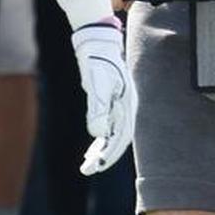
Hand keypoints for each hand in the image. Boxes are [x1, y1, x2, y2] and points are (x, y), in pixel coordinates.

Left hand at [71, 21, 136, 174]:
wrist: (97, 45)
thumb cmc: (99, 61)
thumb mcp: (97, 83)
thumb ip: (99, 108)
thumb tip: (99, 133)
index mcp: (127, 105)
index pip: (122, 136)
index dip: (111, 153)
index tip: (98, 165)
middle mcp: (125, 109)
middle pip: (118, 140)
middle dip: (105, 157)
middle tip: (88, 170)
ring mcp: (118, 108)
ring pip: (112, 136)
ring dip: (100, 152)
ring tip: (86, 166)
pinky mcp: (108, 106)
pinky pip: (106, 129)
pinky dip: (98, 142)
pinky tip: (90, 152)